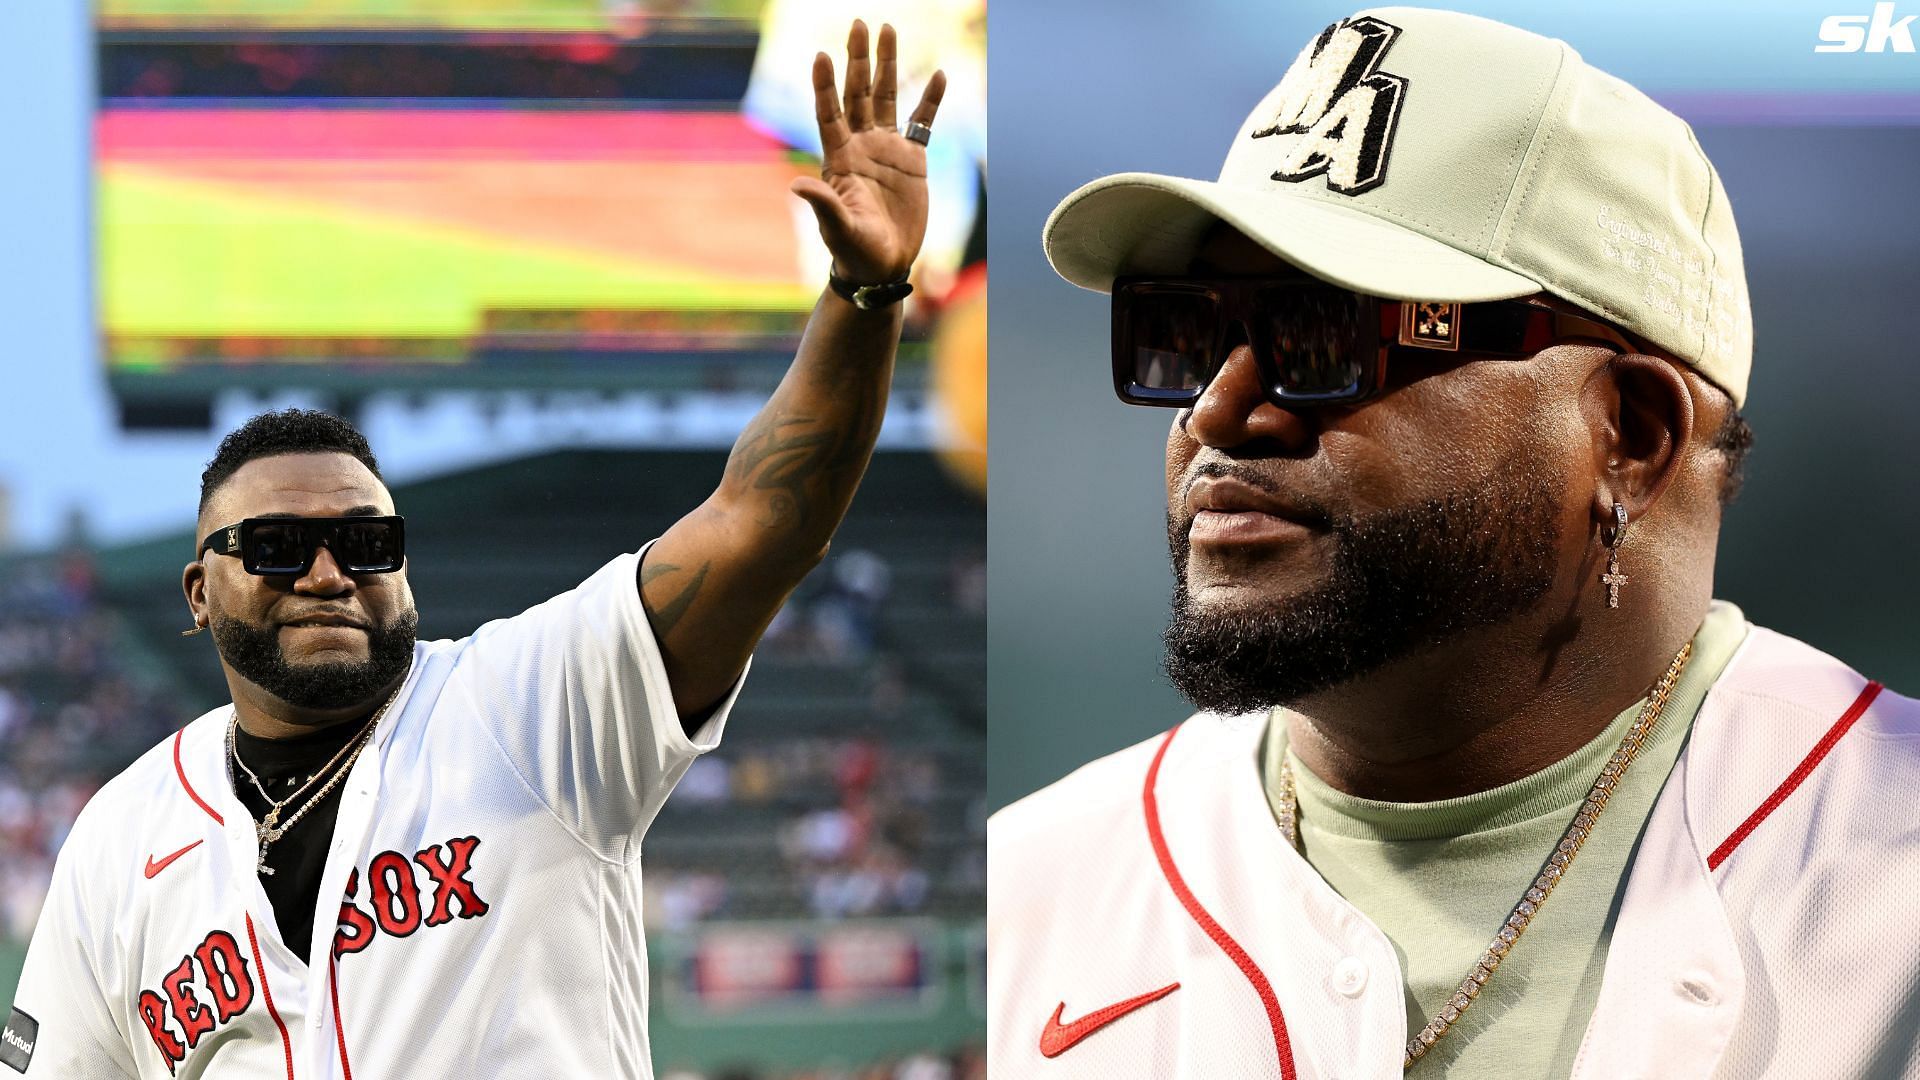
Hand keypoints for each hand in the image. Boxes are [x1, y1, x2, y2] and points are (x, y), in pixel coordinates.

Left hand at [791, 20, 946, 286]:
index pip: (829, 113)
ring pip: (886, 97)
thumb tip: (798, 185)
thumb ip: (823, 204)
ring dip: (887, 65)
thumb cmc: (854, 250)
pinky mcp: (912, 160)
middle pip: (857, 93)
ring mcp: (886, 149)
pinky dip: (930, 100)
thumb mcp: (838, 228)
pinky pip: (922, 122)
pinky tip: (938, 75)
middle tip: (860, 23)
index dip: (824, 85)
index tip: (821, 55)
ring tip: (889, 30)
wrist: (882, 265)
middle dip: (858, 58)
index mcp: (839, 158)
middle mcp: (860, 145)